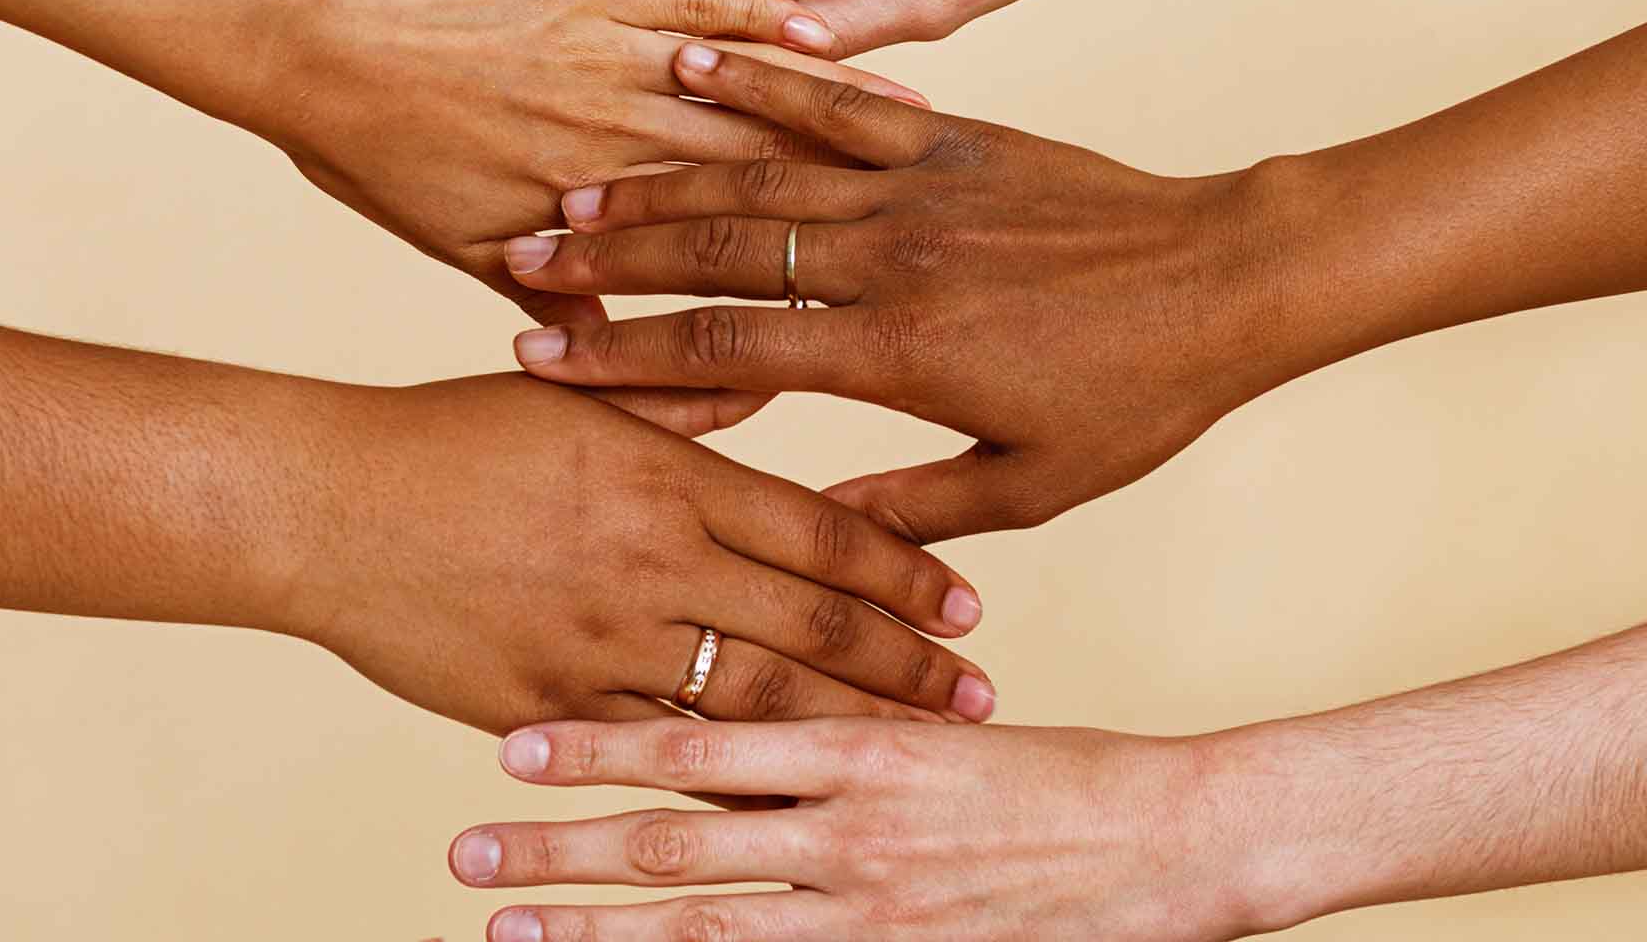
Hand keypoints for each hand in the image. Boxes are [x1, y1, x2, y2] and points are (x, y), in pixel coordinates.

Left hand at [256, 0, 923, 429]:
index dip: (793, 300)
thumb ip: (549, 299)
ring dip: (836, 116)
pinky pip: (705, 4)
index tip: (863, 313)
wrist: (300, 40)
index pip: (709, 282)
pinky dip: (769, 19)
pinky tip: (827, 26)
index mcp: (585, 224)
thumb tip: (616, 362)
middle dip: (850, 209)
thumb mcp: (454, 248)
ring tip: (921, 132)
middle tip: (936, 225)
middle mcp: (613, 151)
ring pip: (747, 101)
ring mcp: (609, 66)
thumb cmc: (363, 150)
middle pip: (758, 192)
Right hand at [283, 375, 997, 735]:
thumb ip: (678, 399)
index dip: (904, 575)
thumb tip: (759, 371)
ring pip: (754, 702)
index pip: (818, 531)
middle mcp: (648, 558)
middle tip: (981, 700)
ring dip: (846, 732)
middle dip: (907, 670)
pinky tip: (792, 799)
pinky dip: (734, 780)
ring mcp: (599, 638)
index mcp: (667, 475)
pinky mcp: (549, 701)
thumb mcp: (576, 398)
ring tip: (915, 757)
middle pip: (811, 626)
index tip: (970, 608)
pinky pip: (660, 755)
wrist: (322, 505)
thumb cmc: (449, 437)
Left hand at [445, 717, 1257, 940]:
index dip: (598, 747)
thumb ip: (849, 731)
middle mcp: (853, 833)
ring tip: (509, 937)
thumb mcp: (946, 727)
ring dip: (598, 938)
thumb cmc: (1068, 774)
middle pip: (677, 845)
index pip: (700, 741)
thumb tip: (756, 725)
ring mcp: (876, 916)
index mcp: (861, 746)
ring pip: (708, 929)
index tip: (509, 745)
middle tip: (465, 856)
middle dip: (561, 856)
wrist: (1181, 840)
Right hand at [499, 45, 1315, 541]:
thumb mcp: (1033, 485)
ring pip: (764, 173)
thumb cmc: (1140, 395)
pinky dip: (765, 78)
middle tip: (521, 254)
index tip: (541, 360)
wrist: (1233, 280)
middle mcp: (895, 257)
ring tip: (575, 182)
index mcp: (904, 353)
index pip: (729, 350)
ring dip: (661, 175)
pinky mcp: (955, 136)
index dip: (624, 357)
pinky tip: (692, 55)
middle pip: (719, 250)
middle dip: (610, 255)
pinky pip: (842, 100)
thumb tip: (820, 536)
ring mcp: (922, 185)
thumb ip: (915, 507)